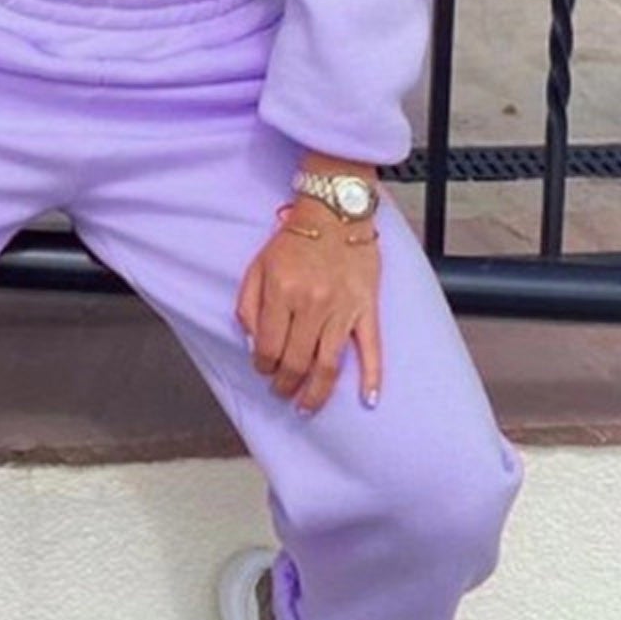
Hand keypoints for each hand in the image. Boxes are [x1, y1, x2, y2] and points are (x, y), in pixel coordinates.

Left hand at [235, 199, 381, 413]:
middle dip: (285, 385)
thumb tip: (252, 343)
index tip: (263, 371)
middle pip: (296, 362)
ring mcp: (342, 309)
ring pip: (328, 365)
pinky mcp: (366, 309)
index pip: (267, 347)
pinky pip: (371, 349)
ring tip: (307, 407)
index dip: (262, 366)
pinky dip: (372, 377)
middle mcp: (311, 304)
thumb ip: (248, 305)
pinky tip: (369, 400)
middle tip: (281, 393)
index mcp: (281, 292)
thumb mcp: (257, 265)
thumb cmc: (295, 239)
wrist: (335, 212)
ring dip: (316, 393)